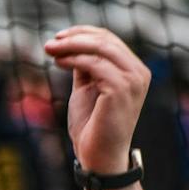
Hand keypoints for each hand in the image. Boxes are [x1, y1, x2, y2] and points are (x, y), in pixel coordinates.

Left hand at [44, 26, 149, 174]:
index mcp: (133, 70)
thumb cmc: (92, 126)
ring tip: (50, 50)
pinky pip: (95, 64)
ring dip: (71, 46)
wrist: (98, 156)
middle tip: (49, 44)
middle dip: (74, 38)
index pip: (109, 40)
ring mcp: (133, 80)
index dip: (83, 33)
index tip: (58, 37)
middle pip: (105, 41)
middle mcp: (138, 72)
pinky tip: (58, 62)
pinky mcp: (122, 89)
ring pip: (100, 48)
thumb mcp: (87, 89)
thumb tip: (73, 45)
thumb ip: (85, 67)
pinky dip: (74, 59)